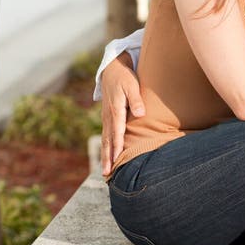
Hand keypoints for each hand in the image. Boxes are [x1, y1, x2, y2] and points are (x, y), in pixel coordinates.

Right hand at [100, 52, 144, 175]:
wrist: (112, 69)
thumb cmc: (125, 77)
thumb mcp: (132, 85)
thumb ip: (136, 100)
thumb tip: (139, 114)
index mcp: (115, 109)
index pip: (117, 132)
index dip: (118, 146)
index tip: (117, 160)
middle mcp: (108, 116)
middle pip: (108, 140)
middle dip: (107, 157)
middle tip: (107, 174)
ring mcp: (106, 117)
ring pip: (105, 140)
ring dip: (105, 156)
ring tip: (105, 172)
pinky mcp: (107, 117)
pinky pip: (106, 135)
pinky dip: (105, 148)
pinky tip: (107, 157)